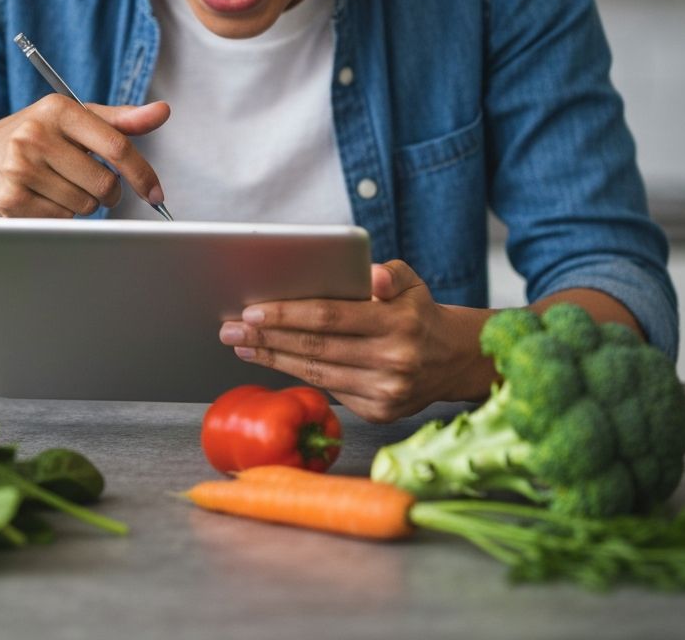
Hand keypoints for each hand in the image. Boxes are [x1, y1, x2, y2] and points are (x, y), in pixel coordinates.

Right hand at [0, 95, 170, 217]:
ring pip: (84, 206)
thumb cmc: (38, 137)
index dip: (142, 174)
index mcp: (59, 110)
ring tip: (59, 185)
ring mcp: (20, 167)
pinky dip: (61, 214)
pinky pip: (61, 220)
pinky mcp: (10, 198)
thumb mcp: (76, 119)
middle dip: (107, 191)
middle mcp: (36, 134)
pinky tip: (43, 197)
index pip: (116, 146)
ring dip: (81, 203)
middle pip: (104, 184)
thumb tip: (162, 111)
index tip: (155, 193)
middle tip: (91, 182)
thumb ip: (121, 119)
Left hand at [218, 261, 496, 421]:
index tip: (252, 311)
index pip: (330, 317)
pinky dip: (294, 374)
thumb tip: (370, 276)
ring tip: (241, 345)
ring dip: (272, 358)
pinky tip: (271, 359)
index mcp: (398, 324)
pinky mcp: (379, 412)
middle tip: (230, 329)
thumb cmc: (418, 312)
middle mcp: (393, 361)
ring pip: (315, 372)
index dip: (287, 314)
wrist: (454, 359)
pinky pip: (328, 388)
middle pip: (315, 347)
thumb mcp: (411, 282)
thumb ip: (389, 273)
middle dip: (267, 337)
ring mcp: (386, 391)